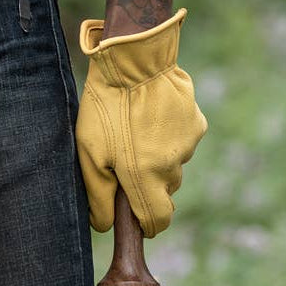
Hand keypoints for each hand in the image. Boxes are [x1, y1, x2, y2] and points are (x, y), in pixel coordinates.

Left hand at [75, 8, 207, 236]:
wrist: (134, 60)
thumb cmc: (106, 106)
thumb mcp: (89, 151)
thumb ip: (98, 195)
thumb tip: (104, 225)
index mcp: (146, 178)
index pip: (158, 220)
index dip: (147, 223)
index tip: (136, 216)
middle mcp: (173, 166)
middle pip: (164, 190)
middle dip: (147, 182)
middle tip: (124, 157)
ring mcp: (188, 143)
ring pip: (173, 162)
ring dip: (158, 155)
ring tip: (135, 128)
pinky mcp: (196, 122)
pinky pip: (183, 139)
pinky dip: (169, 134)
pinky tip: (151, 114)